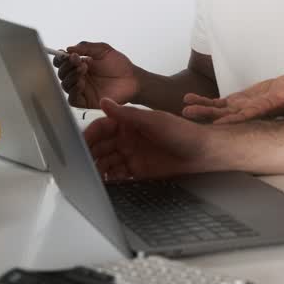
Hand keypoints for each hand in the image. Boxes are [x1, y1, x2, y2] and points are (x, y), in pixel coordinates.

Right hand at [55, 41, 139, 108]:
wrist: (133, 79)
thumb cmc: (119, 65)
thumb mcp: (103, 50)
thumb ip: (86, 47)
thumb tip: (68, 49)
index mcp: (79, 64)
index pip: (62, 62)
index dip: (60, 58)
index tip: (65, 54)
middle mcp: (78, 77)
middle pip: (61, 73)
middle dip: (67, 66)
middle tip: (78, 61)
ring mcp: (82, 90)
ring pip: (65, 85)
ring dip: (70, 76)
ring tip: (82, 70)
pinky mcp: (86, 102)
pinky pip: (72, 99)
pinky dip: (73, 91)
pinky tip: (81, 83)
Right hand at [85, 100, 211, 180]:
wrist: (203, 153)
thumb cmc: (183, 132)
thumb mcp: (154, 121)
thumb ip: (127, 114)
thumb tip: (104, 101)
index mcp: (129, 123)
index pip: (102, 128)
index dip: (89, 135)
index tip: (79, 144)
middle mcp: (127, 139)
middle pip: (101, 147)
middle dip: (90, 155)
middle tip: (82, 164)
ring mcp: (132, 155)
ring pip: (107, 162)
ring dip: (98, 168)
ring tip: (92, 175)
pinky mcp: (138, 171)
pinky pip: (118, 175)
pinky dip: (110, 179)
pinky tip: (105, 182)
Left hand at [182, 71, 283, 123]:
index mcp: (265, 110)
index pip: (249, 116)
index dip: (234, 119)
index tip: (218, 122)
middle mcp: (250, 113)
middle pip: (227, 117)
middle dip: (208, 117)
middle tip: (188, 115)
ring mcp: (240, 109)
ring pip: (218, 112)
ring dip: (202, 110)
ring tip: (185, 109)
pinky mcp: (234, 103)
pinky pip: (216, 104)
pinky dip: (203, 102)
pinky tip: (187, 99)